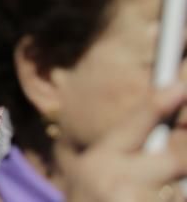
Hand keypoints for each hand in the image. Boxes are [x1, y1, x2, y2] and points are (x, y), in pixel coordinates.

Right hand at [63, 84, 186, 201]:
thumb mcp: (97, 175)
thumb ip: (130, 155)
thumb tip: (173, 138)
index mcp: (99, 160)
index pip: (134, 124)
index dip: (159, 103)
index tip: (181, 85)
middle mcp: (113, 180)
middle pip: (175, 160)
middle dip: (179, 167)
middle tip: (163, 176)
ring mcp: (130, 201)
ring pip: (181, 191)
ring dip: (174, 195)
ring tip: (149, 197)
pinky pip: (177, 200)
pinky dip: (171, 199)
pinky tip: (156, 201)